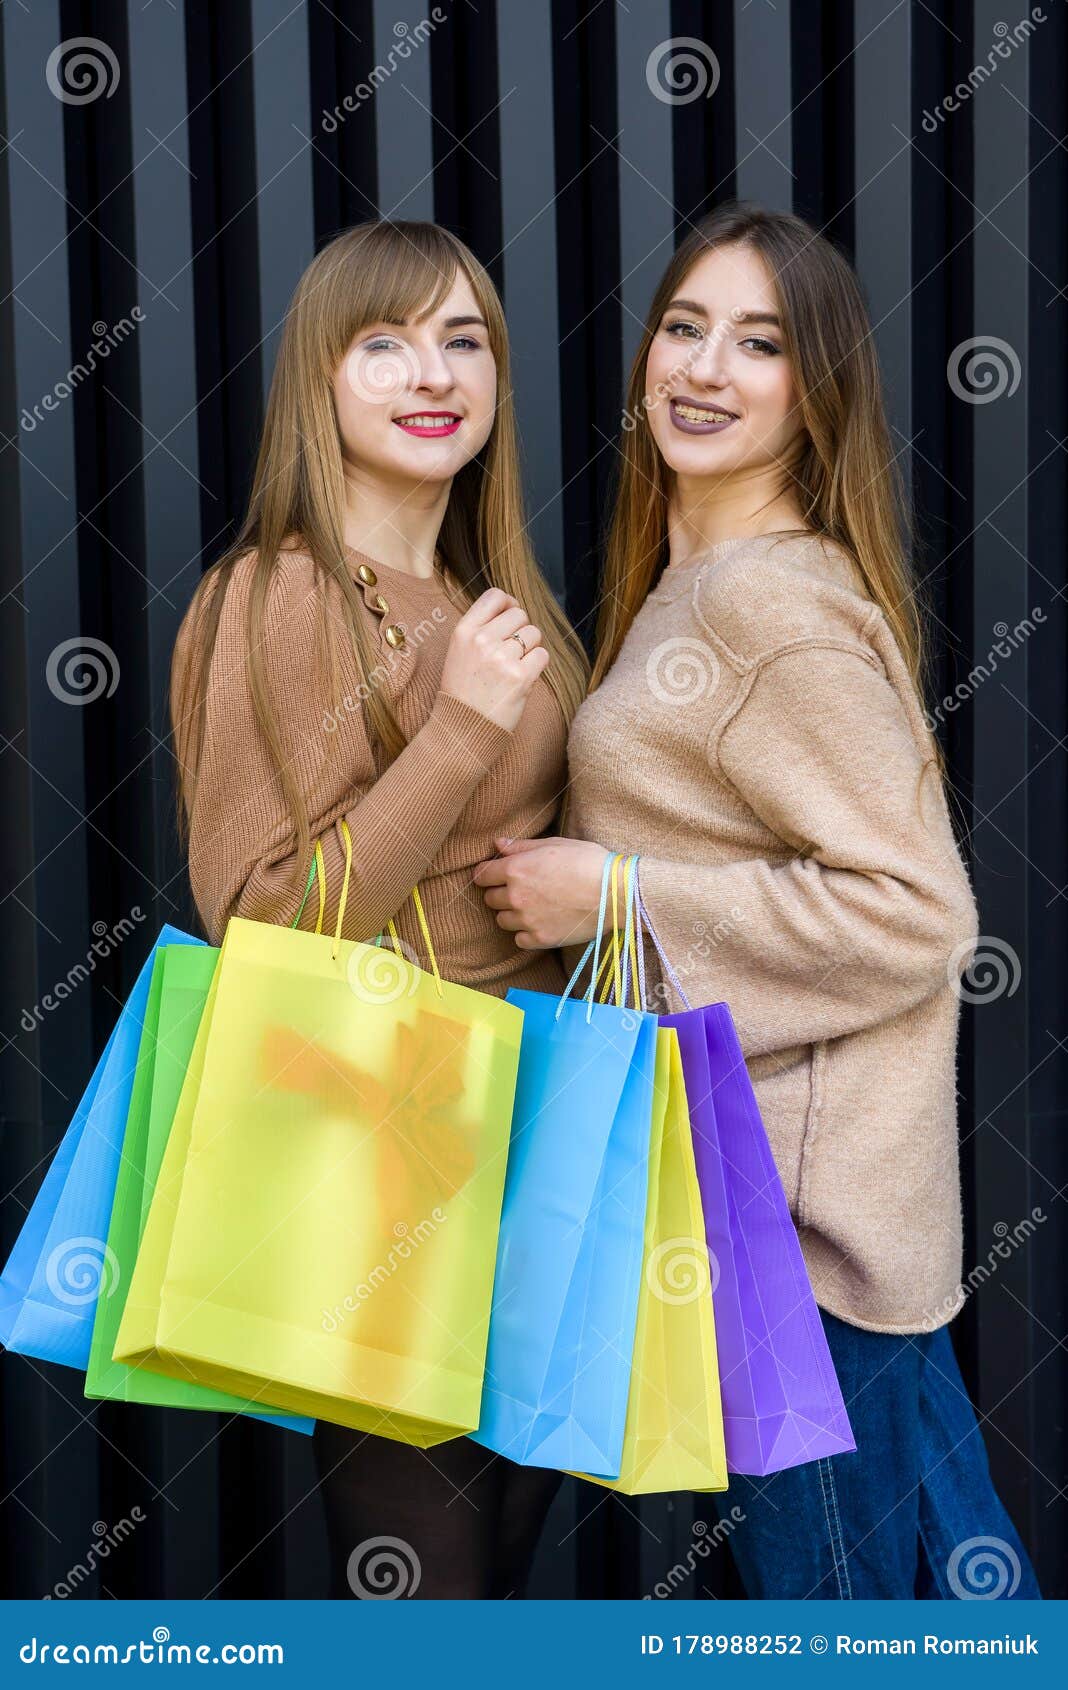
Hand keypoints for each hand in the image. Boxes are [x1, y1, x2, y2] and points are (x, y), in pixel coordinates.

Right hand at [438, 587, 549, 732]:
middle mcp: (481, 640)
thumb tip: (513, 605)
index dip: (509, 604)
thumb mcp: (459, 652)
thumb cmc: (463, 691)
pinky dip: (537, 666)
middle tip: (511, 652)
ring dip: (530, 649)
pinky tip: (522, 678)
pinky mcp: (520, 676)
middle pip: (520, 614)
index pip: (495, 596)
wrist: (463, 729)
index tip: (510, 619)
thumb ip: (481, 628)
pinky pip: (543, 656)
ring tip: (514, 667)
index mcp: (464, 631)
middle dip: (521, 630)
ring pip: (534, 634)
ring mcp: (501, 658)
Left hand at [473, 836, 611, 949]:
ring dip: (512, 913)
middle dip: (500, 892)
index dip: (486, 873)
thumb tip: (498, 845)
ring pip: (502, 920)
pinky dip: (525, 933)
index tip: (493, 874)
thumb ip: (521, 846)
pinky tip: (540, 923)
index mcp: (516, 869)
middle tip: (521, 889)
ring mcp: (527, 920)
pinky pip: (519, 939)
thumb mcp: (554, 844)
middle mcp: (516, 896)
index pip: (481, 875)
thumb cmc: (588, 862)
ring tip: (532, 906)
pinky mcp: (541, 939)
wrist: (615, 893)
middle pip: (490, 899)